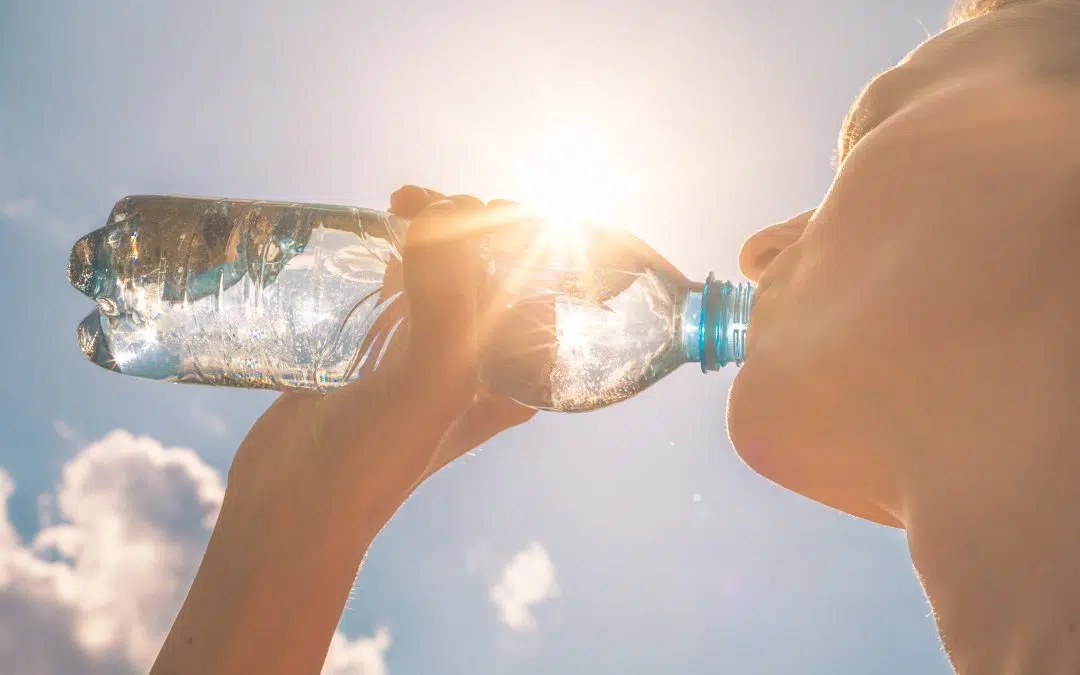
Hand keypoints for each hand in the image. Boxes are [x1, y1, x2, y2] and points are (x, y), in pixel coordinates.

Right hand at [230, 185, 535, 532]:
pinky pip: (404, 283)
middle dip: (468, 221)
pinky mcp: (382, 347)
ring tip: (400, 204)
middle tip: (420, 202)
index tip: (470, 205)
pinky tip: (382, 232)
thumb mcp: (429, 383)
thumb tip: (445, 213)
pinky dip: (399, 251)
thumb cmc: (373, 459)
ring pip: (448, 268)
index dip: (516, 232)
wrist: (291, 506)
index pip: (540, 281)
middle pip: (493, 267)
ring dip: (434, 227)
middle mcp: (481, 361)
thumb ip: (447, 301)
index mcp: (515, 374)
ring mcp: (430, 351)